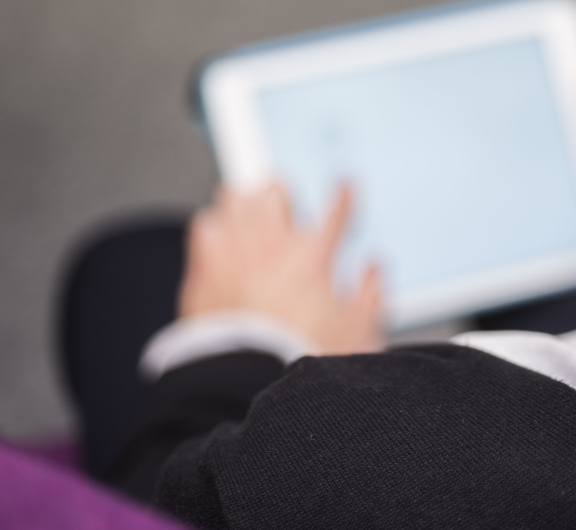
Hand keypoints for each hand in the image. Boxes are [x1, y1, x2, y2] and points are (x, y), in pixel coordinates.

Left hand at [178, 182, 382, 354]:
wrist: (246, 388)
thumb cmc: (301, 362)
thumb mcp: (358, 333)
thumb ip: (370, 294)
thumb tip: (373, 269)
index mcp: (312, 258)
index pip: (335, 210)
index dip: (343, 195)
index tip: (345, 188)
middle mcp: (270, 247)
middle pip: (274, 192)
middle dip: (283, 193)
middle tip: (286, 203)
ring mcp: (231, 255)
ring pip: (234, 200)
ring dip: (245, 204)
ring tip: (249, 212)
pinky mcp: (202, 271)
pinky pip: (203, 226)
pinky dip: (214, 227)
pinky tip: (219, 235)